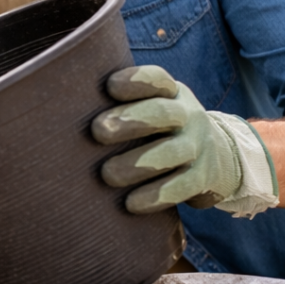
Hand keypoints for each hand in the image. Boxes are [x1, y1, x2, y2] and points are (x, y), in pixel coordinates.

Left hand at [92, 65, 277, 217]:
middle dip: (131, 121)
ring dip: (138, 163)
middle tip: (98, 130)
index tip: (109, 87)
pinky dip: (156, 196)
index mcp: (170, 93)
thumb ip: (119, 107)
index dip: (136, 81)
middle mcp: (187, 116)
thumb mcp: (150, 109)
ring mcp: (197, 147)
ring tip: (107, 174)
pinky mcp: (202, 178)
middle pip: (163, 113)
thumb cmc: (160, 130)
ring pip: (172, 152)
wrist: (218, 157)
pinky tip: (131, 203)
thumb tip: (65, 109)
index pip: (156, 80)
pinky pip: (182, 187)